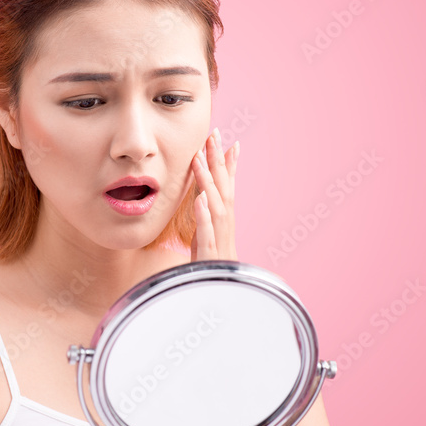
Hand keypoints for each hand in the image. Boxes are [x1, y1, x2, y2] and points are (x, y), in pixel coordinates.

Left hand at [190, 126, 238, 261]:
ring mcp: (219, 236)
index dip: (225, 160)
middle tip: (213, 134)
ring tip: (199, 159)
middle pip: (223, 186)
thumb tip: (204, 189)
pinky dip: (204, 215)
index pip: (226, 183)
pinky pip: (207, 232)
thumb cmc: (212, 258)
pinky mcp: (209, 252)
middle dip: (218, 160)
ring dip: (209, 181)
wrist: (220, 291)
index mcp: (223, 216)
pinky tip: (199, 199)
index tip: (222, 136)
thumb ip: (207, 207)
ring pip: (215, 204)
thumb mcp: (208, 228)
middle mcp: (225, 223)